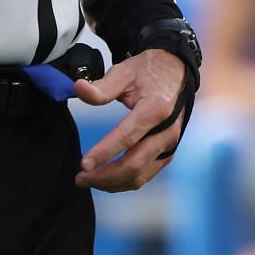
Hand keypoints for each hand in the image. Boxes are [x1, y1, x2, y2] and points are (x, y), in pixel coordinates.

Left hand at [74, 49, 189, 191]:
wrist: (176, 73)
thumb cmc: (149, 72)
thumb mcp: (125, 71)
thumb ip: (102, 86)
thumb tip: (78, 88)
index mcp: (156, 108)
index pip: (128, 137)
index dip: (104, 152)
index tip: (83, 164)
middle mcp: (167, 131)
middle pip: (135, 164)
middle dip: (104, 176)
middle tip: (80, 177)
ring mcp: (170, 144)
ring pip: (140, 175)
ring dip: (112, 183)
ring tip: (88, 180)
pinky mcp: (168, 152)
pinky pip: (146, 175)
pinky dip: (124, 182)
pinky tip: (107, 179)